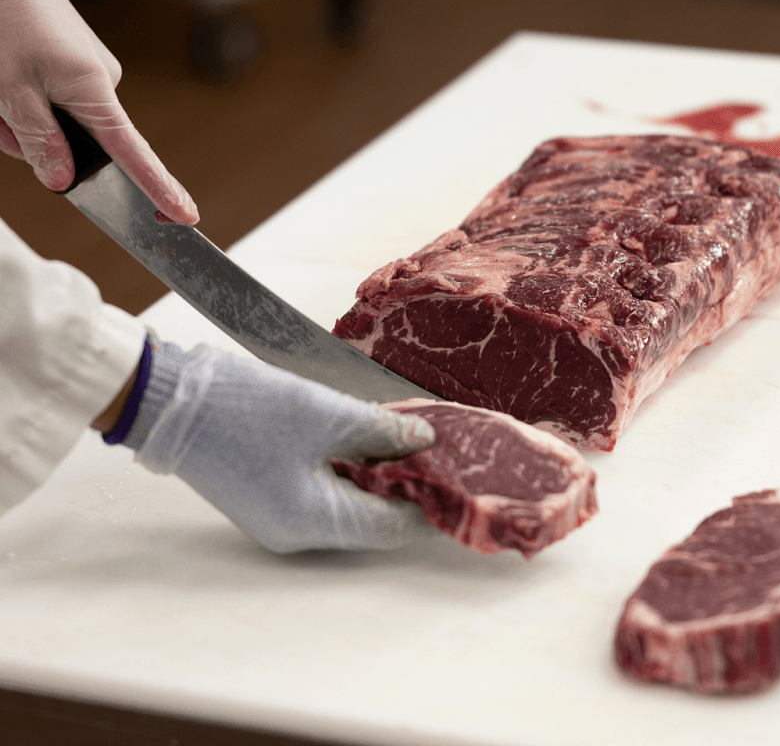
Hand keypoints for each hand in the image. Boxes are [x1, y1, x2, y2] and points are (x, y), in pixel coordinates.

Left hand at [0, 0, 197, 223]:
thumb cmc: (5, 19)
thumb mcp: (11, 91)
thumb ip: (41, 142)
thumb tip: (63, 180)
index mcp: (96, 94)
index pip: (137, 157)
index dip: (161, 191)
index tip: (185, 216)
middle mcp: (104, 87)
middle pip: (86, 146)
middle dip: (44, 146)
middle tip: (5, 124)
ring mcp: (94, 77)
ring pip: (67, 126)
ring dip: (29, 124)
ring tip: (0, 100)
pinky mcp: (80, 69)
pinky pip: (62, 106)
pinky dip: (33, 106)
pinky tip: (11, 86)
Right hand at [125, 341, 436, 552]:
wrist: (170, 398)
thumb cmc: (241, 408)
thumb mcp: (323, 414)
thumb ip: (382, 429)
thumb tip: (425, 437)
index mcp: (311, 522)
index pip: (391, 527)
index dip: (429, 503)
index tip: (460, 479)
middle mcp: (296, 531)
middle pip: (371, 517)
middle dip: (407, 484)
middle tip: (440, 451)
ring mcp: (279, 514)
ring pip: (349, 501)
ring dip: (379, 472)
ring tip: (411, 439)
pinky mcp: (269, 492)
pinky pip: (324, 488)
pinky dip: (350, 467)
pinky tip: (369, 439)